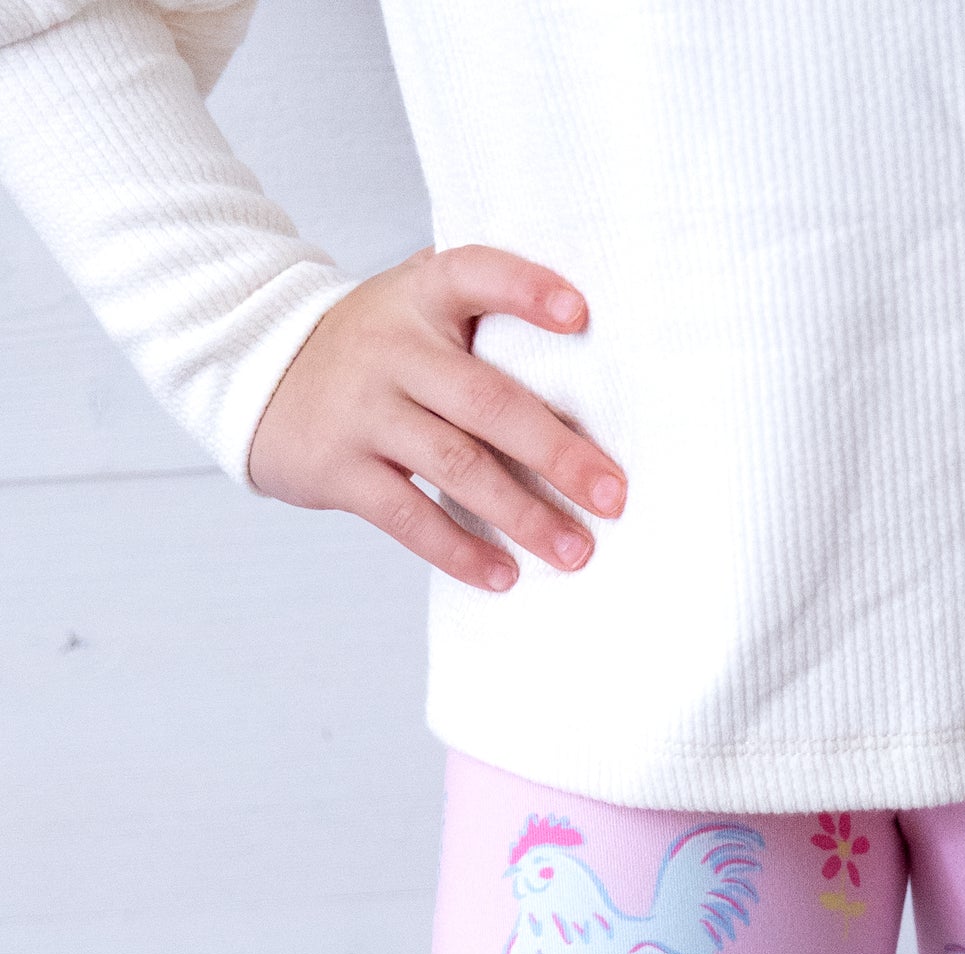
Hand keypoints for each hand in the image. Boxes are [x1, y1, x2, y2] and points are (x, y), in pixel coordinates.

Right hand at [247, 244, 625, 591]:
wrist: (259, 373)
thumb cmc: (374, 347)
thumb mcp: (413, 305)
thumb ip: (479, 310)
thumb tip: (590, 353)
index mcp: (421, 296)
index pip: (475, 274)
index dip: (525, 290)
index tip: (580, 316)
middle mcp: (393, 348)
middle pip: (486, 400)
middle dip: (556, 452)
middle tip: (613, 496)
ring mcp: (364, 409)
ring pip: (456, 465)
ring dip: (523, 515)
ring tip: (575, 551)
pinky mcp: (340, 467)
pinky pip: (409, 517)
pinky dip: (460, 550)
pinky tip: (504, 575)